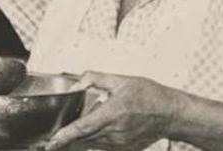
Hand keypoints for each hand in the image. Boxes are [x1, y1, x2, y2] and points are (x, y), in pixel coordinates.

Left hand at [44, 72, 183, 150]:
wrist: (171, 113)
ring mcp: (120, 144)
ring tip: (65, 139)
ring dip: (78, 142)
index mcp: (112, 114)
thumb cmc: (149, 96)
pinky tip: (87, 137)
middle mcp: (115, 133)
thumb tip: (77, 83)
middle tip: (50, 140)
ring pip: (92, 145)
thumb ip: (95, 78)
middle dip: (66, 141)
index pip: (82, 128)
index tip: (51, 141)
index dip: (64, 136)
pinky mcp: (125, 150)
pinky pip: (103, 148)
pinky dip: (92, 143)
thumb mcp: (120, 80)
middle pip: (83, 140)